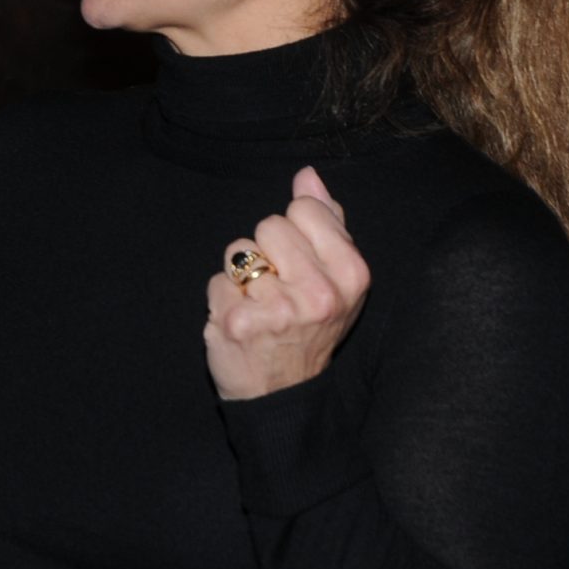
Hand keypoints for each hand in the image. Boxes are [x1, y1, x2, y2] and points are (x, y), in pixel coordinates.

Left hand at [204, 167, 370, 400]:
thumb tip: (308, 175)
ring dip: (242, 274)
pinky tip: (242, 320)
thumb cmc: (310, 329)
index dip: (295, 232)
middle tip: (278, 288)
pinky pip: (217, 280)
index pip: (305, 209)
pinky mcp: (238, 322)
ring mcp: (278, 309)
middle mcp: (320, 292)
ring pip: (238, 250)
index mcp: (352, 275)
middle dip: (267, 251)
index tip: (301, 263)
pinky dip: (223, 298)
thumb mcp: (336, 279)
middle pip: (269, 225)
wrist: (283, 393)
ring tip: (260, 304)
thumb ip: (327, 222)